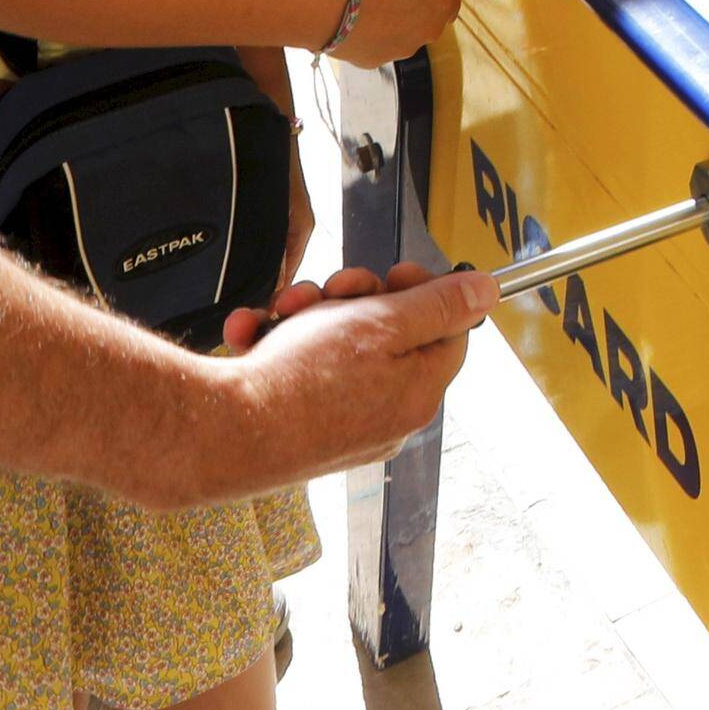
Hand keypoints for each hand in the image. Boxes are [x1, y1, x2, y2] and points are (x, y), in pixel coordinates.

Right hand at [205, 261, 492, 485]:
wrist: (221, 434)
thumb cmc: (301, 383)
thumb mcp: (382, 323)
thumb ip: (438, 306)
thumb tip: (487, 292)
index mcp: (419, 392)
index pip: (449, 331)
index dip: (423, 293)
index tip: (393, 274)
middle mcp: (387, 416)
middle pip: (390, 334)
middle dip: (354, 298)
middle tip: (332, 288)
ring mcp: (342, 425)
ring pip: (338, 346)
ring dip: (309, 315)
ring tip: (282, 310)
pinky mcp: (299, 429)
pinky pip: (299, 373)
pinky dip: (276, 344)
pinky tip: (252, 332)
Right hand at [323, 0, 466, 67]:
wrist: (328, 4)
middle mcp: (430, 29)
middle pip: (430, 15)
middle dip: (416, 2)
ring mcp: (406, 48)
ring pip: (407, 32)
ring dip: (397, 20)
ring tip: (371, 2)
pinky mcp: (380, 61)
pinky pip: (383, 44)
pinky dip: (376, 34)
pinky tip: (359, 19)